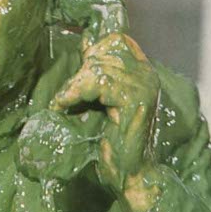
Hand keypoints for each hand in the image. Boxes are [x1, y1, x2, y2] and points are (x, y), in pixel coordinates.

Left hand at [51, 32, 161, 211]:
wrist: (130, 172)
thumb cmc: (114, 139)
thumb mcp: (103, 98)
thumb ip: (98, 72)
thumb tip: (86, 39)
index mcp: (143, 72)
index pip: (118, 40)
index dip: (94, 50)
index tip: (79, 70)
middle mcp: (147, 75)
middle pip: (103, 54)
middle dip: (79, 74)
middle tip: (65, 96)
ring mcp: (144, 87)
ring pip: (98, 69)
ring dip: (73, 86)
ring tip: (62, 102)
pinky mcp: (134, 101)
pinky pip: (98, 84)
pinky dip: (75, 94)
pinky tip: (64, 106)